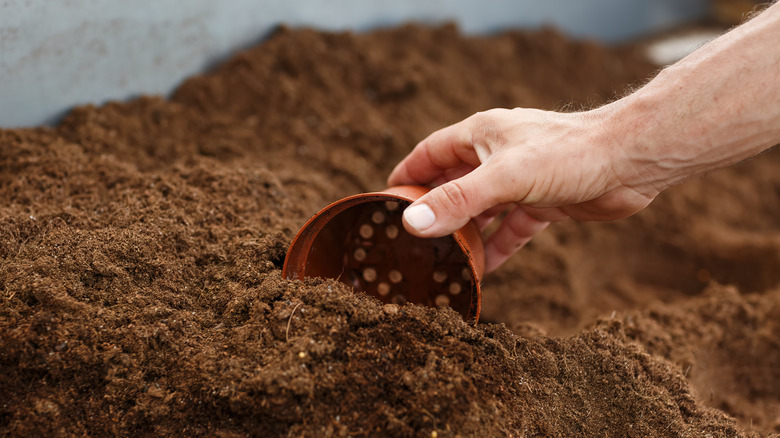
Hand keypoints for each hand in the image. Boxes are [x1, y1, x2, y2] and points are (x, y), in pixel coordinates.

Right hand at [387, 107, 657, 272]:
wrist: (631, 162)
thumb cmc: (570, 154)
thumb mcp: (506, 178)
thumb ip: (459, 200)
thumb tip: (413, 222)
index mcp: (480, 135)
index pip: (430, 153)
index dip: (408, 174)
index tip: (386, 198)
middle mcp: (497, 155)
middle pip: (454, 184)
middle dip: (435, 210)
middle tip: (410, 239)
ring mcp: (520, 180)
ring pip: (482, 210)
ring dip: (465, 234)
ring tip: (441, 262)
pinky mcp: (542, 202)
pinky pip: (511, 228)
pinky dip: (497, 247)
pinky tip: (483, 271)